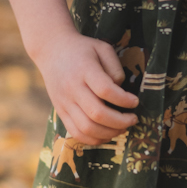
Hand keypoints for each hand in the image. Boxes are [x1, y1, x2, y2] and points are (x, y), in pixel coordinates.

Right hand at [33, 30, 139, 146]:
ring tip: (122, 128)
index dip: (123, 100)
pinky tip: (106, 134)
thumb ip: (115, 68)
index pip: (105, 90)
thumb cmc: (82, 49)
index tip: (135, 101)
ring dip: (109, 133)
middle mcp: (72, 88)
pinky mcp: (60, 111)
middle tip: (133, 119)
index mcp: (84, 69)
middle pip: (97, 113)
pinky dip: (93, 139)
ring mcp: (64, 102)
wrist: (51, 50)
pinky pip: (76, 133)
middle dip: (120, 121)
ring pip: (87, 128)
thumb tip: (120, 90)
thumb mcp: (102, 48)